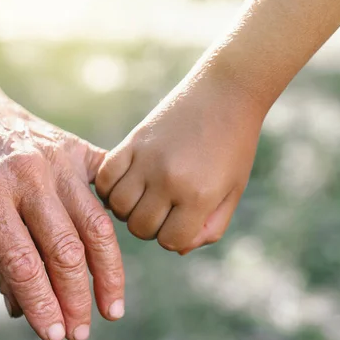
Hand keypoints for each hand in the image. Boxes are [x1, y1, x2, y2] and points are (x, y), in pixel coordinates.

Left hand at [0, 80, 124, 339]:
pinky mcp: (78, 148)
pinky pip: (107, 192)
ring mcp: (58, 157)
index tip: (54, 335)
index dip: (41, 304)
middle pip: (66, 249)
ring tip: (111, 309)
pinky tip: (116, 257)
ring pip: (96, 226)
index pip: (22, 263)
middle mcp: (26, 172)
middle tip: (80, 333)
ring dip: (107, 274)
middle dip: (76, 299)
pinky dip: (116, 225)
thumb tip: (22, 311)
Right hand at [96, 75, 265, 253]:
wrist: (226, 93)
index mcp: (199, 196)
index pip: (170, 241)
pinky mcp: (131, 142)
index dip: (175, 237)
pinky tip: (125, 183)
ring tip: (143, 196)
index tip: (182, 221)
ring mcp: (146, 160)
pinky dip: (109, 188)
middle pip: (140, 227)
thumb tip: (177, 247)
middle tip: (162, 209)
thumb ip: (210, 227)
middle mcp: (169, 180)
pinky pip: (104, 179)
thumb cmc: (234, 146)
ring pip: (118, 207)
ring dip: (129, 209)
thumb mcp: (232, 192)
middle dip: (151, 226)